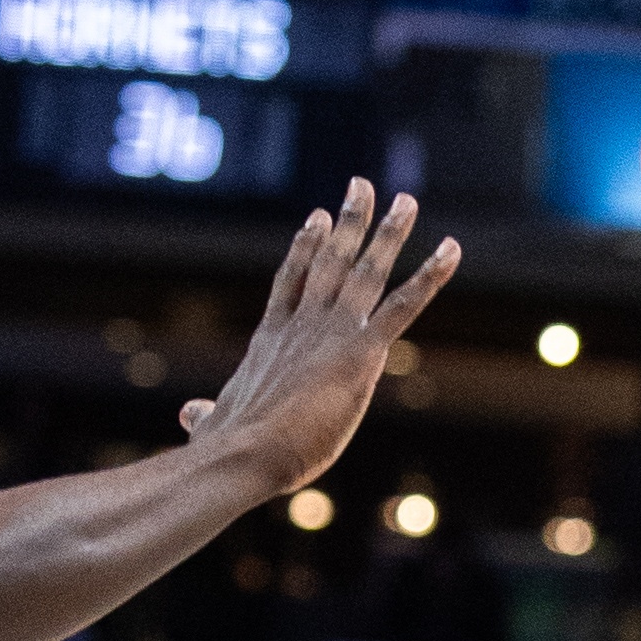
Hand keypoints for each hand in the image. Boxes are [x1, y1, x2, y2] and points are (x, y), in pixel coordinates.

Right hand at [178, 179, 459, 496]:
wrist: (241, 453)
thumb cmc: (227, 449)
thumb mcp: (214, 424)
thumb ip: (206, 415)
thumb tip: (189, 415)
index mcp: (271, 340)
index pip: (291, 282)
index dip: (305, 248)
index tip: (316, 217)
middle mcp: (302, 325)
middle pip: (330, 260)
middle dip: (349, 221)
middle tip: (361, 186)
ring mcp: (331, 333)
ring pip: (366, 271)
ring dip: (390, 233)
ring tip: (406, 200)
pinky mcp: (360, 353)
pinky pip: (404, 306)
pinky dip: (430, 275)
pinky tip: (452, 250)